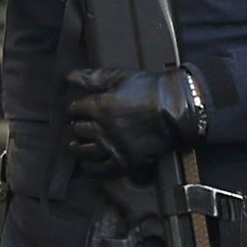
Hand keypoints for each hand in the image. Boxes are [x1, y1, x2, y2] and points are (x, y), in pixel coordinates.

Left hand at [65, 65, 207, 174]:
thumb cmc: (151, 89)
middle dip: (76, 127)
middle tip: (78, 127)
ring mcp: (114, 147)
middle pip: (77, 130)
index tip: (76, 111)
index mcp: (100, 106)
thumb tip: (69, 77)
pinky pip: (101, 170)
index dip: (74, 109)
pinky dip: (91, 168)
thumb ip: (92, 77)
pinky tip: (88, 164)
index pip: (74, 110)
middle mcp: (103, 129)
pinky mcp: (126, 162)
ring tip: (77, 145)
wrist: (177, 108)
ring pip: (84, 151)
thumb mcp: (120, 76)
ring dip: (78, 147)